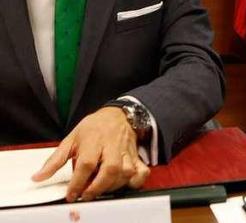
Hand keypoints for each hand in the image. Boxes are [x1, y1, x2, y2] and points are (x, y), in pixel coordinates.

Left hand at [32, 107, 150, 200]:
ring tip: (100, 190)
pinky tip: (124, 184)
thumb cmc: (93, 128)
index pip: (87, 163)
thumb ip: (54, 161)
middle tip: (86, 195)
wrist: (118, 115)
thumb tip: (38, 177)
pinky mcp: (136, 156)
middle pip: (109, 169)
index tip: (71, 194)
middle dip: (97, 187)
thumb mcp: (71, 139)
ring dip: (112, 186)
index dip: (78, 182)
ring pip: (125, 172)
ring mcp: (126, 151)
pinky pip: (141, 171)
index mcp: (93, 140)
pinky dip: (136, 181)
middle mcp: (112, 146)